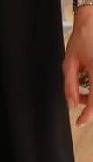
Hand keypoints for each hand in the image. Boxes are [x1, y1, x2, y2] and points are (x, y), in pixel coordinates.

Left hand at [63, 7, 92, 126]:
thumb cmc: (82, 39)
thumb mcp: (69, 62)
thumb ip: (70, 84)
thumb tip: (71, 103)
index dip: (88, 116)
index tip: (79, 122)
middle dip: (89, 103)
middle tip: (77, 97)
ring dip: (92, 95)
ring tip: (83, 83)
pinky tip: (89, 78)